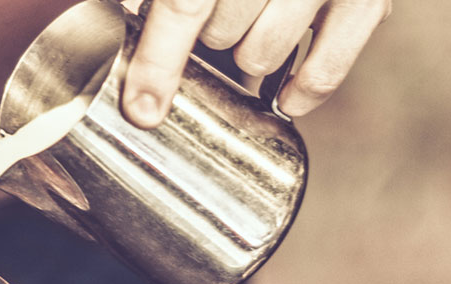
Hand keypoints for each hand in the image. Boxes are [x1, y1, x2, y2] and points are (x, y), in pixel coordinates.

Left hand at [120, 0, 390, 127]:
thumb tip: (125, 26)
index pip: (185, 4)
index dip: (159, 59)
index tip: (141, 106)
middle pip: (220, 33)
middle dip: (208, 33)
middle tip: (214, 16)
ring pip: (260, 56)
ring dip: (245, 54)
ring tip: (250, 27)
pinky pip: (326, 70)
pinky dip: (300, 91)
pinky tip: (284, 97)